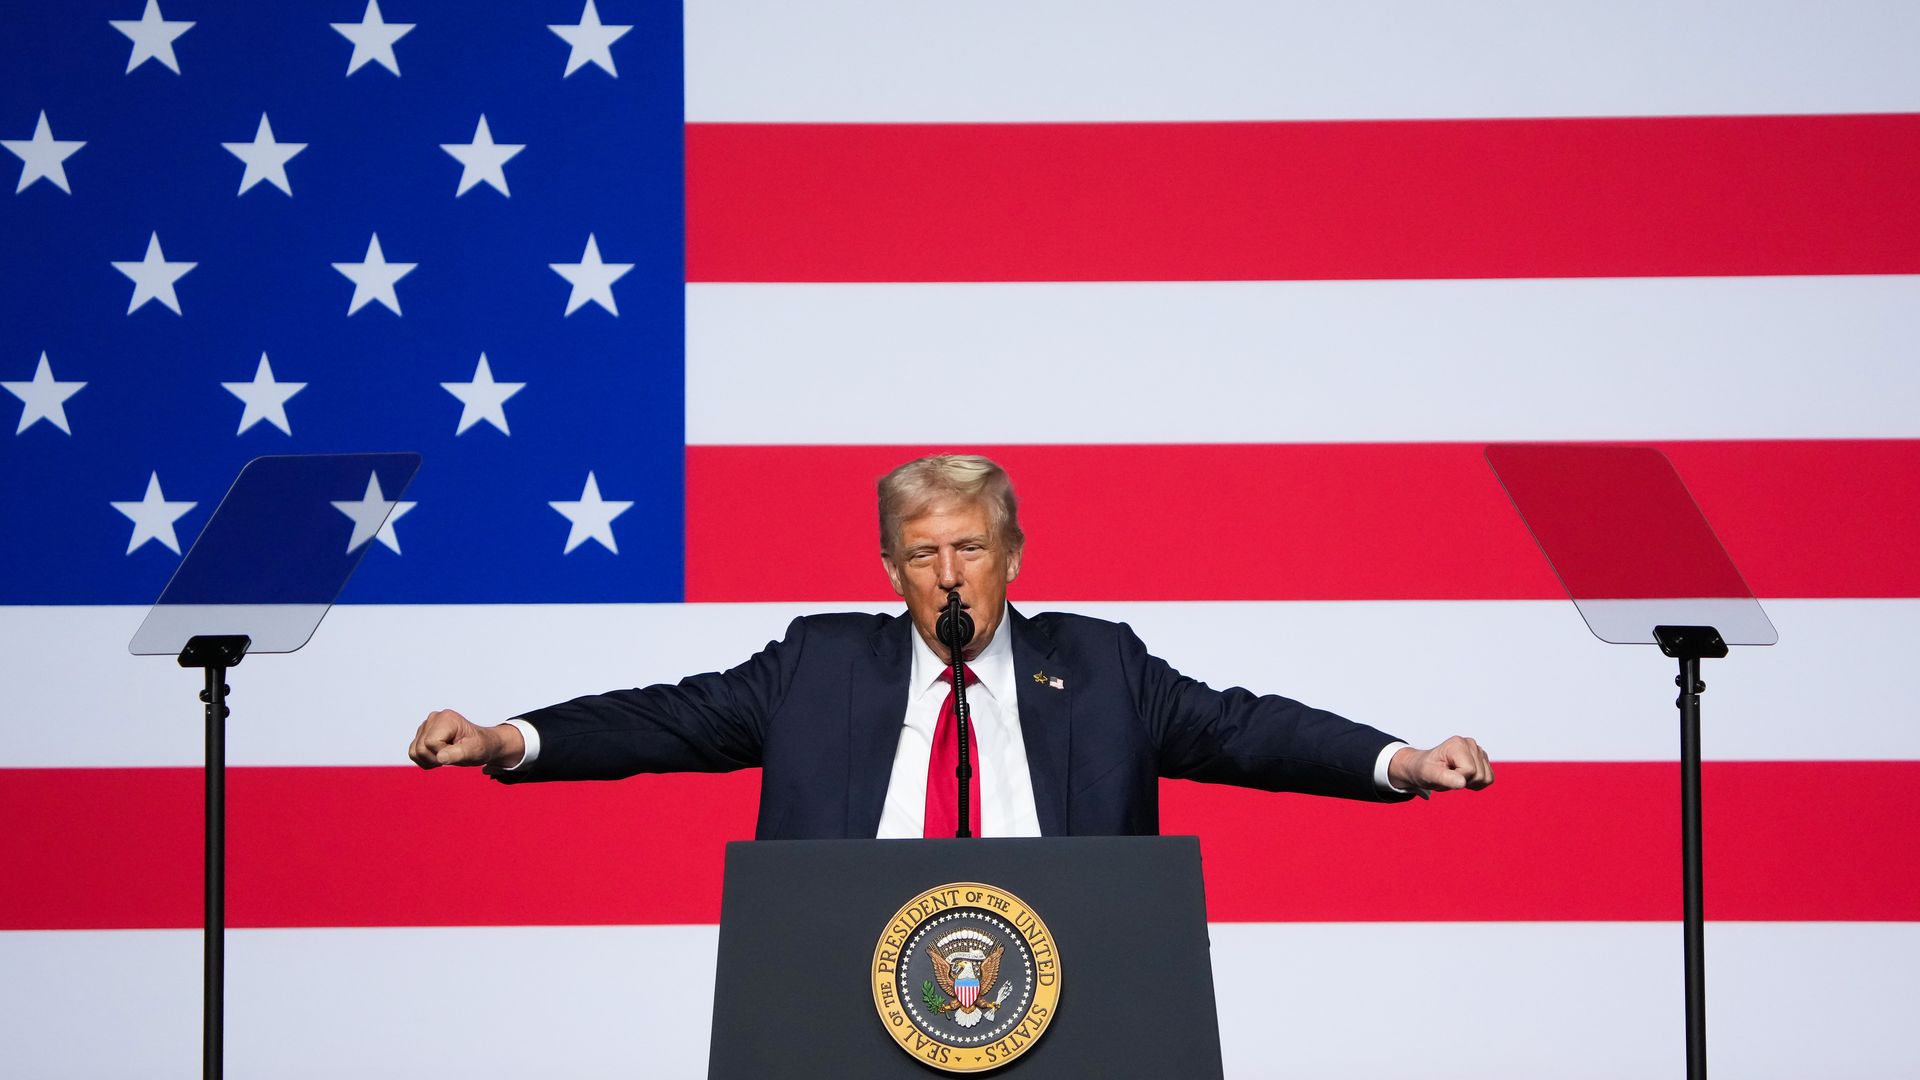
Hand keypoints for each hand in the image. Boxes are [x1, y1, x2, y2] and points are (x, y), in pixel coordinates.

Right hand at [408, 708, 523, 770]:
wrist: (482, 745)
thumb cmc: (481, 746)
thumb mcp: (474, 751)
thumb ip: (458, 754)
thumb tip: (440, 757)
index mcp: (446, 718)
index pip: (430, 743)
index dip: (442, 754)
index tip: (458, 751)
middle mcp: (434, 718)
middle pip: (420, 748)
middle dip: (435, 759)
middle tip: (453, 756)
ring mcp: (427, 726)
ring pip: (414, 752)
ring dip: (430, 761)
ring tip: (447, 756)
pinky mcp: (422, 734)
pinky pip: (413, 753)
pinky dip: (425, 760)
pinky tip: (440, 757)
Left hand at [1390, 736, 1492, 795]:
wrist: (1424, 767)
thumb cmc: (1424, 770)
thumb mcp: (1429, 775)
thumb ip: (1445, 778)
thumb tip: (1462, 782)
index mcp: (1457, 744)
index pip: (1470, 770)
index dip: (1458, 779)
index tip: (1444, 775)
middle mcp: (1470, 743)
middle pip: (1480, 775)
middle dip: (1464, 782)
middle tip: (1448, 777)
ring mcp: (1477, 750)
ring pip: (1486, 778)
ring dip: (1471, 783)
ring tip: (1455, 776)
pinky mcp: (1482, 759)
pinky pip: (1489, 779)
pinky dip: (1477, 783)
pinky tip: (1463, 777)